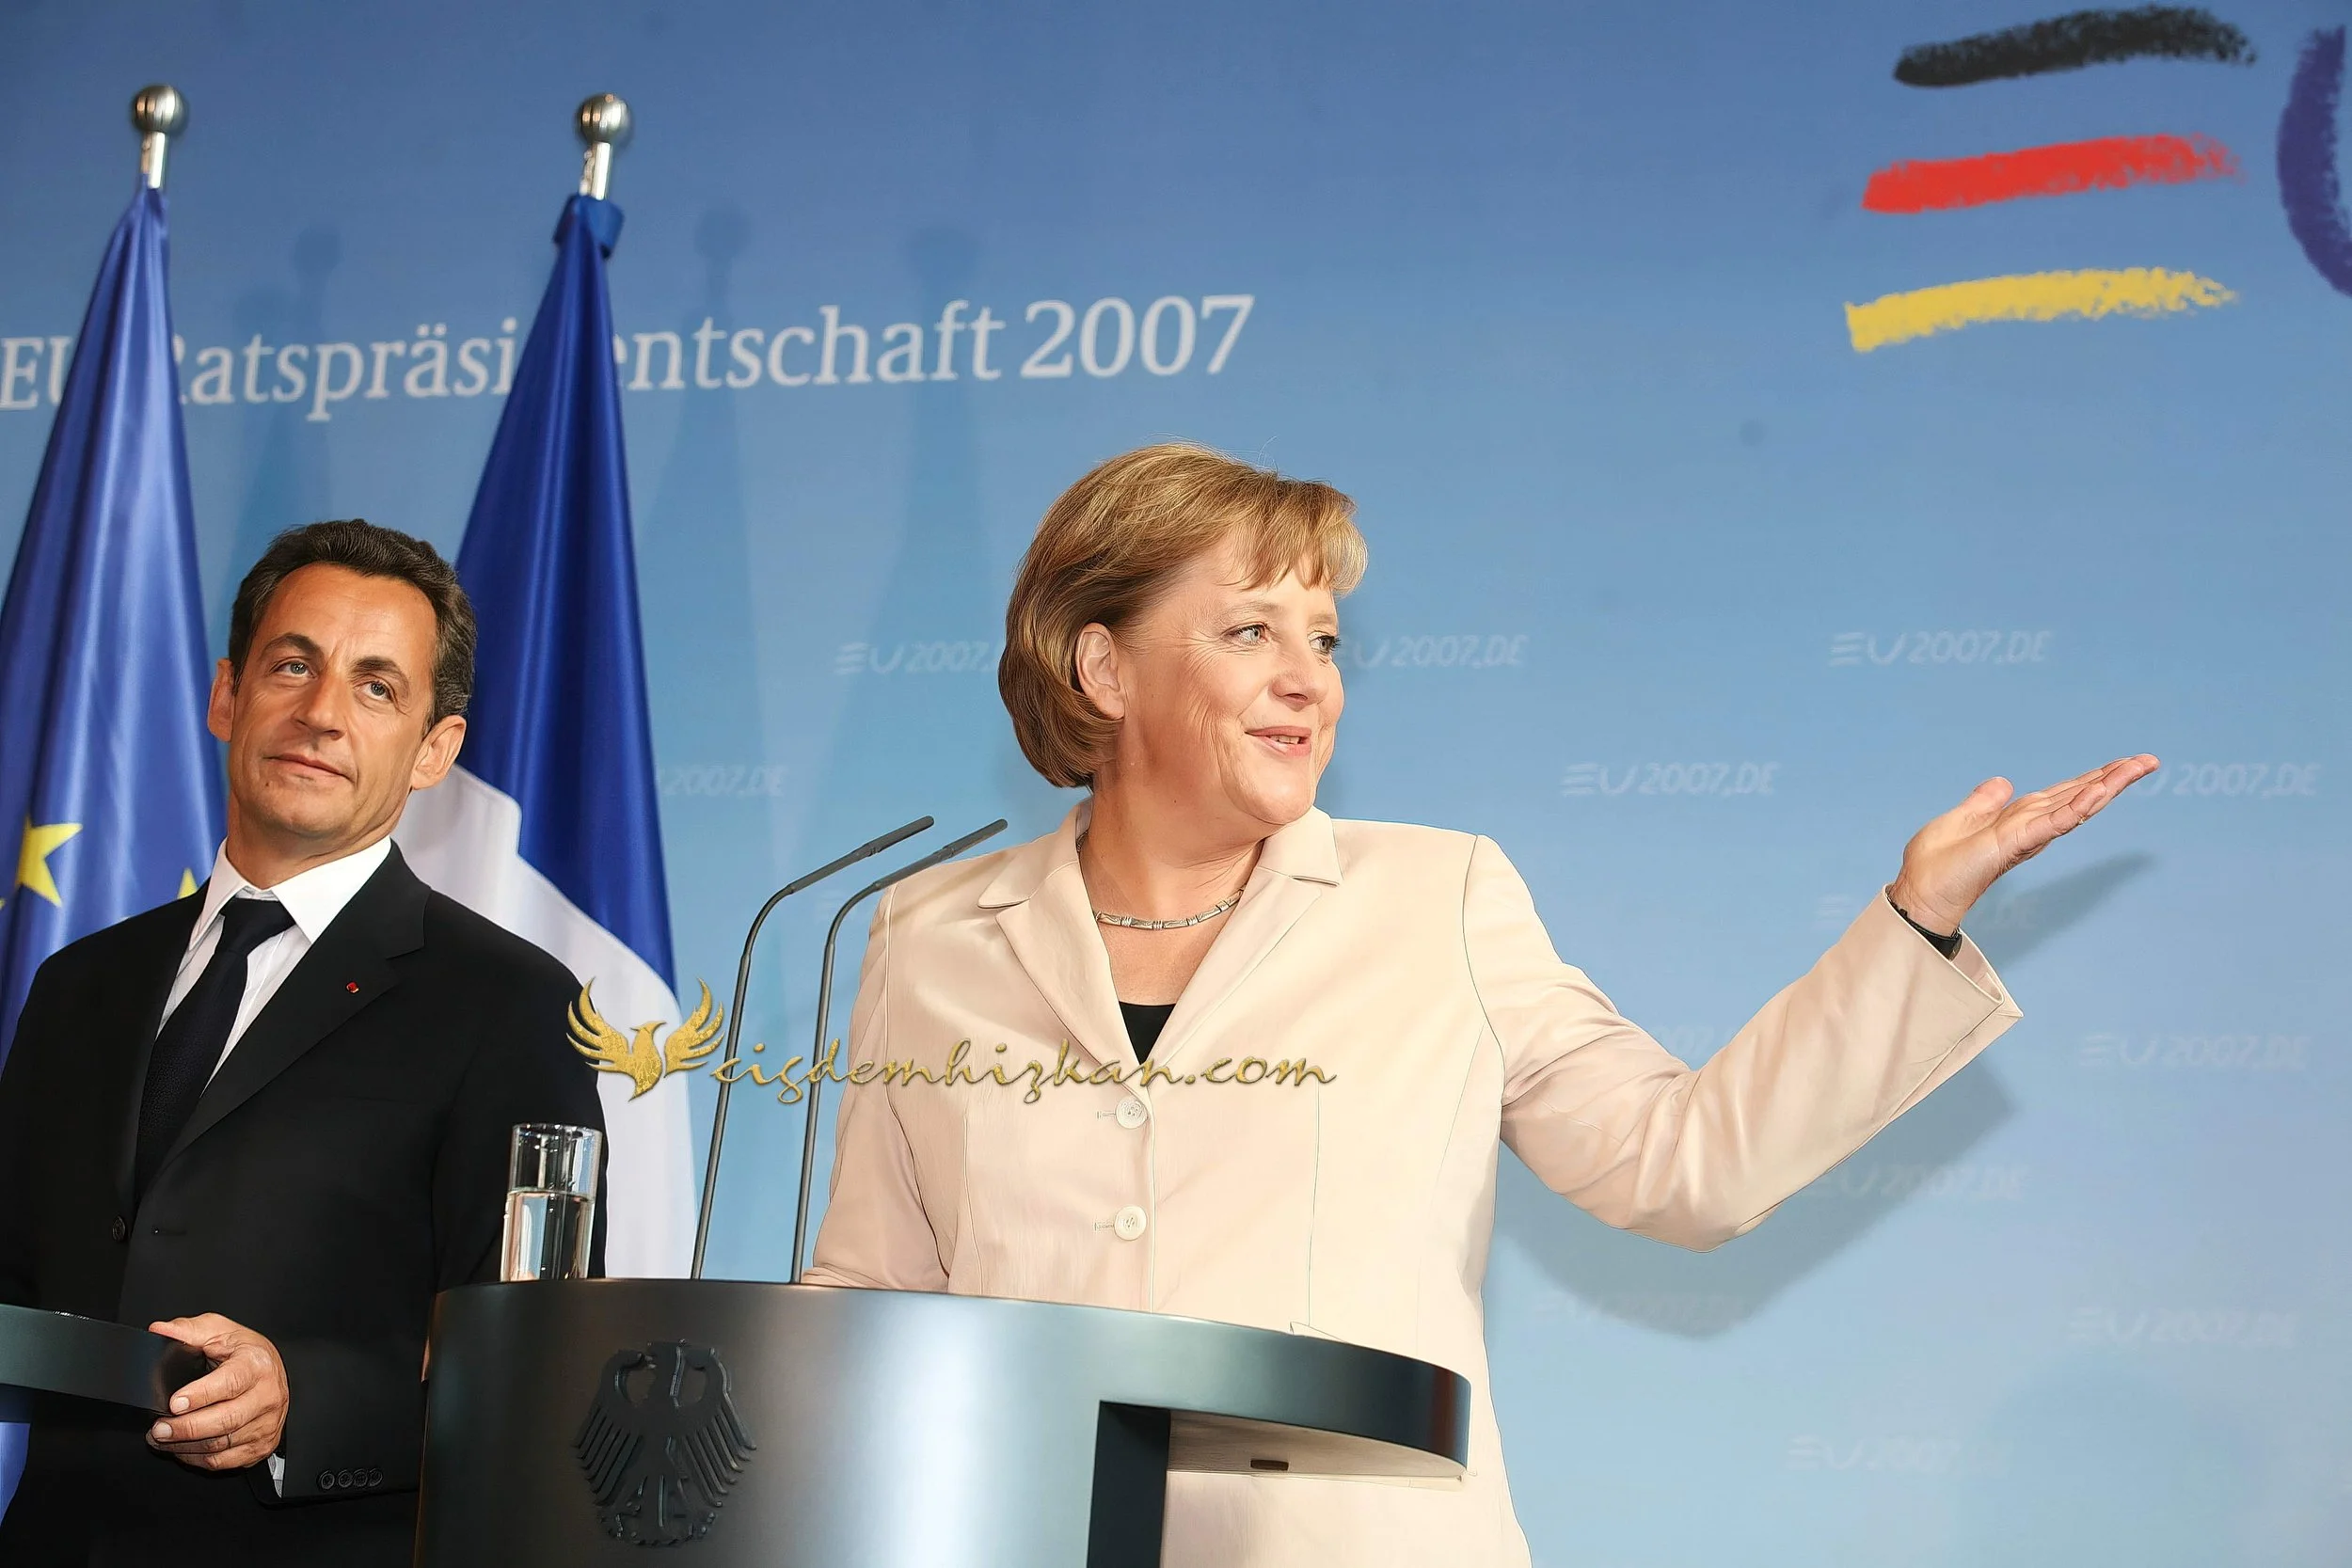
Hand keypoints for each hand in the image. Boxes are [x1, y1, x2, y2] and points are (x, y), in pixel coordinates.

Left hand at [145, 1313, 289, 1471]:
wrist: (271, 1372)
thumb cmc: (243, 1353)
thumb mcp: (219, 1331)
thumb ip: (188, 1330)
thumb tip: (159, 1331)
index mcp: (258, 1364)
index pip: (230, 1383)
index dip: (200, 1395)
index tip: (174, 1403)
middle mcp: (268, 1395)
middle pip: (225, 1420)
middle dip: (186, 1428)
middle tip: (158, 1428)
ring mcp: (267, 1423)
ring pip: (221, 1445)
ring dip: (185, 1447)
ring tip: (161, 1439)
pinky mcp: (261, 1445)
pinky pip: (223, 1462)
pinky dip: (197, 1459)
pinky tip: (181, 1449)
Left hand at [1888, 754, 2159, 935]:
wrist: (1920, 891)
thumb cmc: (1937, 864)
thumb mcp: (1961, 819)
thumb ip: (1985, 802)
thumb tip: (2003, 783)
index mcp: (2019, 818)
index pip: (2063, 793)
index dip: (2093, 777)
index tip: (2125, 761)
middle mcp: (2030, 826)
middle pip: (2078, 796)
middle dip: (2113, 778)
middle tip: (2148, 761)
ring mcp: (2026, 835)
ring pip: (2074, 806)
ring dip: (2106, 786)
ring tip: (2136, 768)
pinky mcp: (2017, 843)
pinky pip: (2053, 822)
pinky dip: (2077, 807)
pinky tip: (2099, 792)